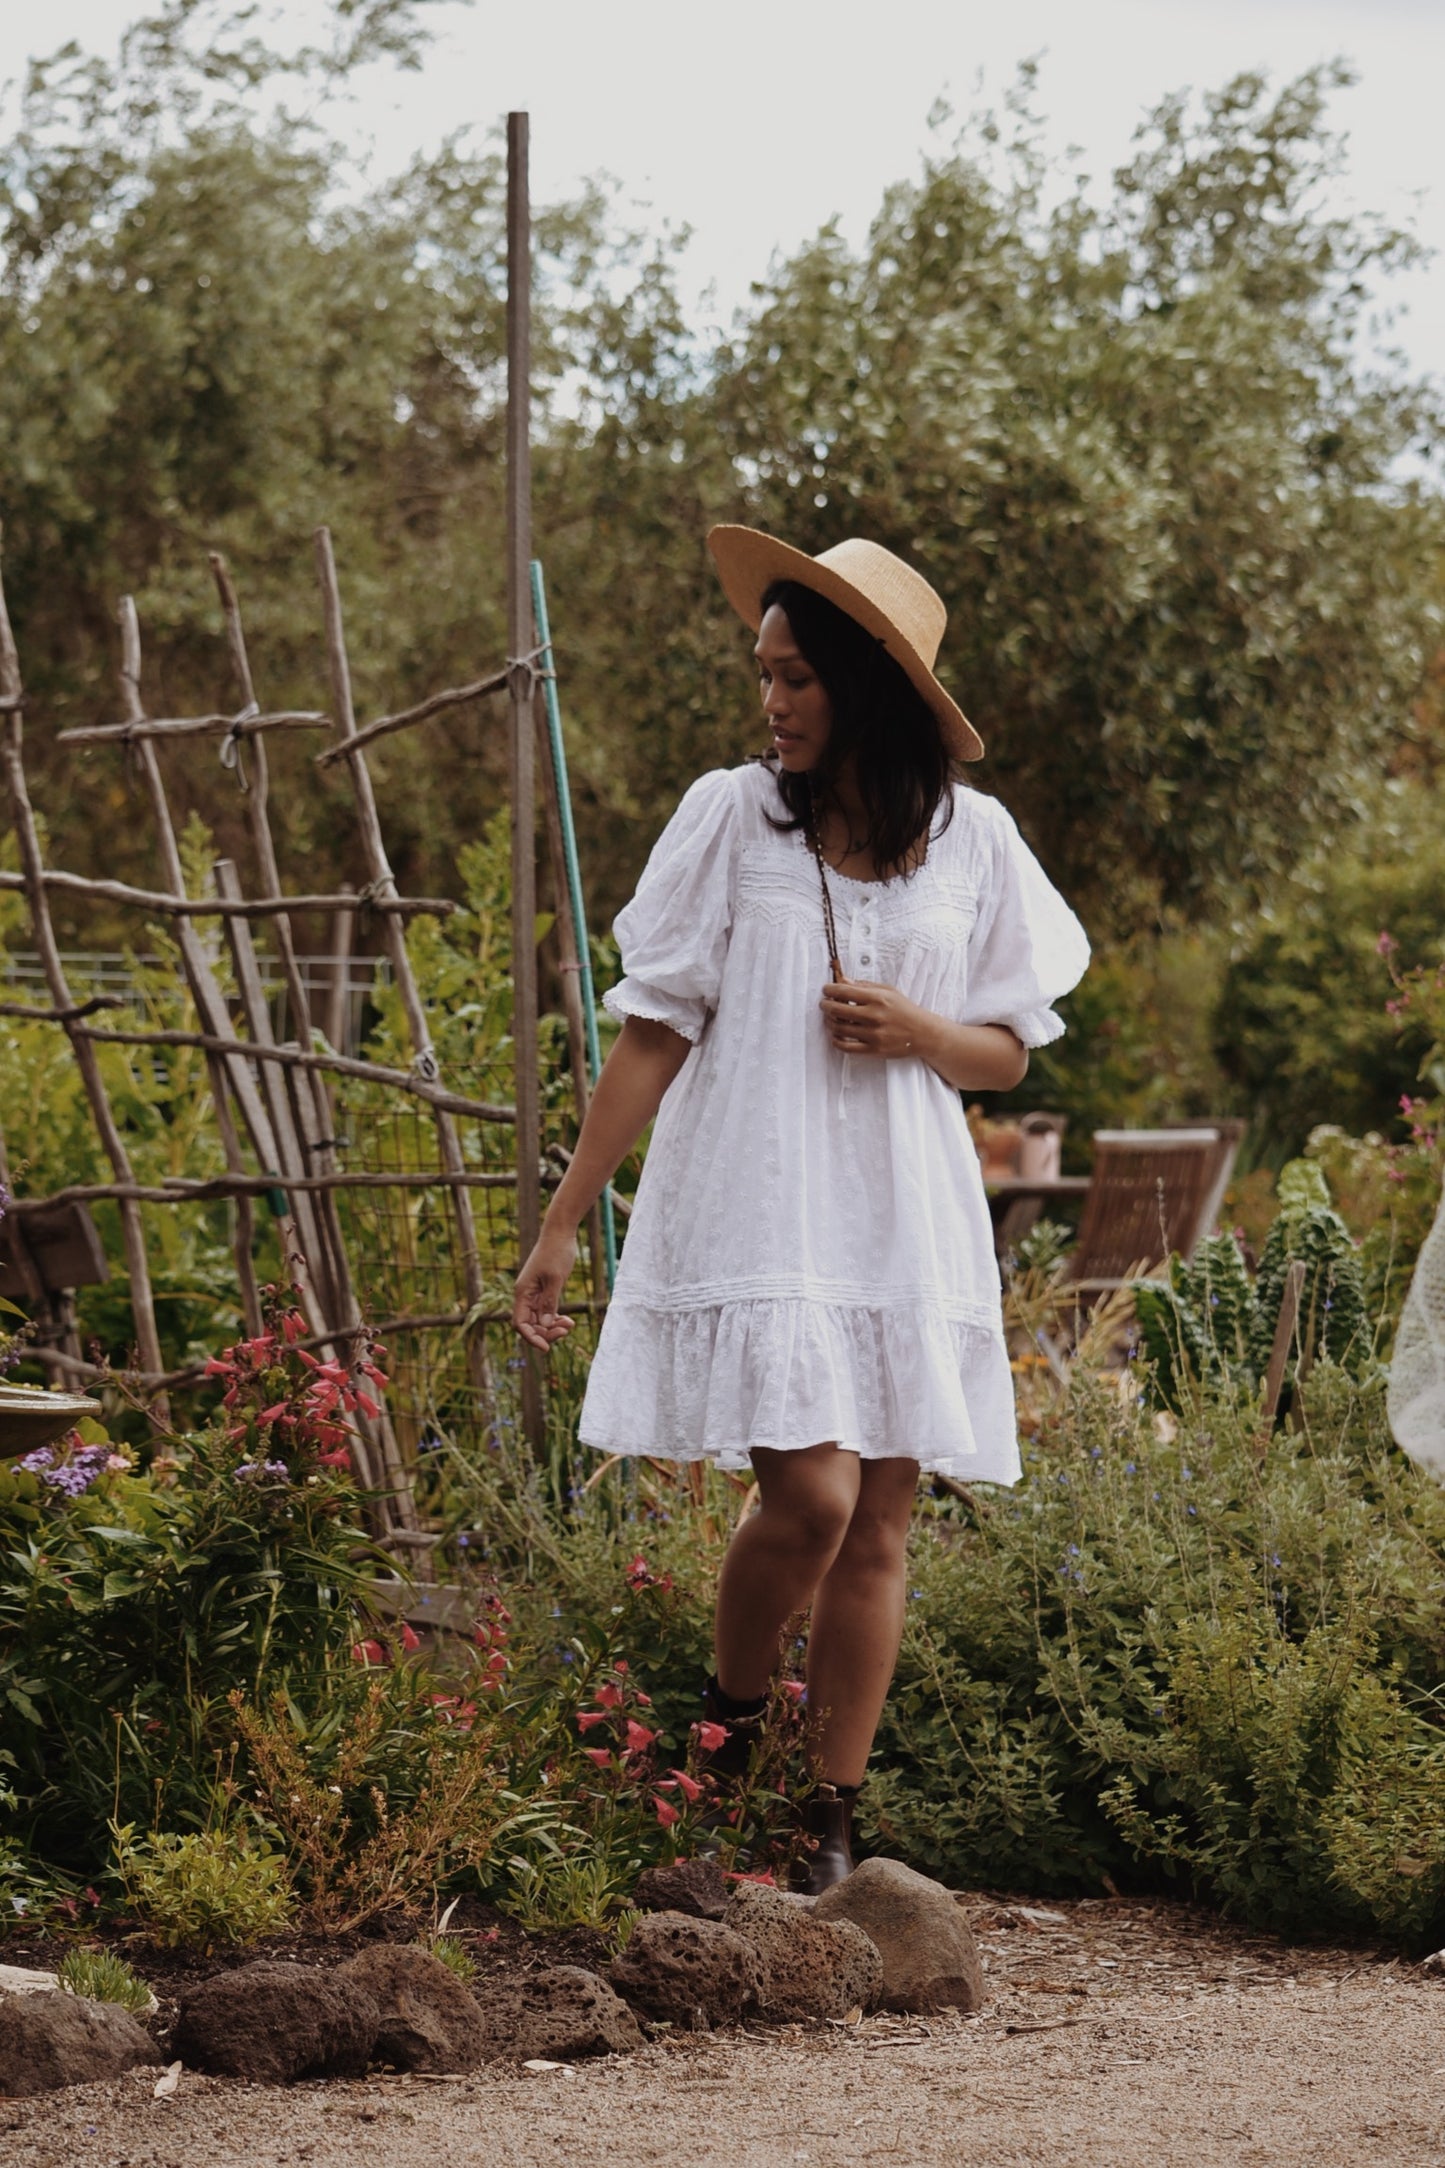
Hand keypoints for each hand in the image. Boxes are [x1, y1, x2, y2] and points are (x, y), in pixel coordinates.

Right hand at [513, 1229, 579, 1352]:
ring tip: (570, 1325)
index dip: (531, 1337)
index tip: (546, 1347)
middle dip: (546, 1332)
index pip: (520, 1324)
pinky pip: (546, 1311)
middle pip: (530, 1324)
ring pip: (539, 1320)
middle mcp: (525, 1295)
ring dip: (553, 1326)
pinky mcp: (544, 1290)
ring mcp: (534, 1293)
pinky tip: (569, 1321)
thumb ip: (550, 1302)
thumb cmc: (556, 1252)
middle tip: (566, 1330)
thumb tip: (545, 1324)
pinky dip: (556, 1318)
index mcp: (522, 1292)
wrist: (560, 1232)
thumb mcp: (555, 1278)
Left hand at [819, 978, 926, 1058]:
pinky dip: (836, 1041)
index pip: (845, 991)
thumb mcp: (888, 991)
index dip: (830, 990)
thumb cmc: (905, 1010)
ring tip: (830, 1019)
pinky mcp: (873, 1050)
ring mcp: (873, 1034)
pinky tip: (836, 1036)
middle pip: (838, 1010)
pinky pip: (846, 1047)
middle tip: (824, 1004)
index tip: (826, 990)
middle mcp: (874, 1016)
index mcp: (878, 999)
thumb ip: (865, 986)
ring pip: (839, 1028)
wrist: (922, 1033)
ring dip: (830, 1022)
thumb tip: (843, 981)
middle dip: (826, 1005)